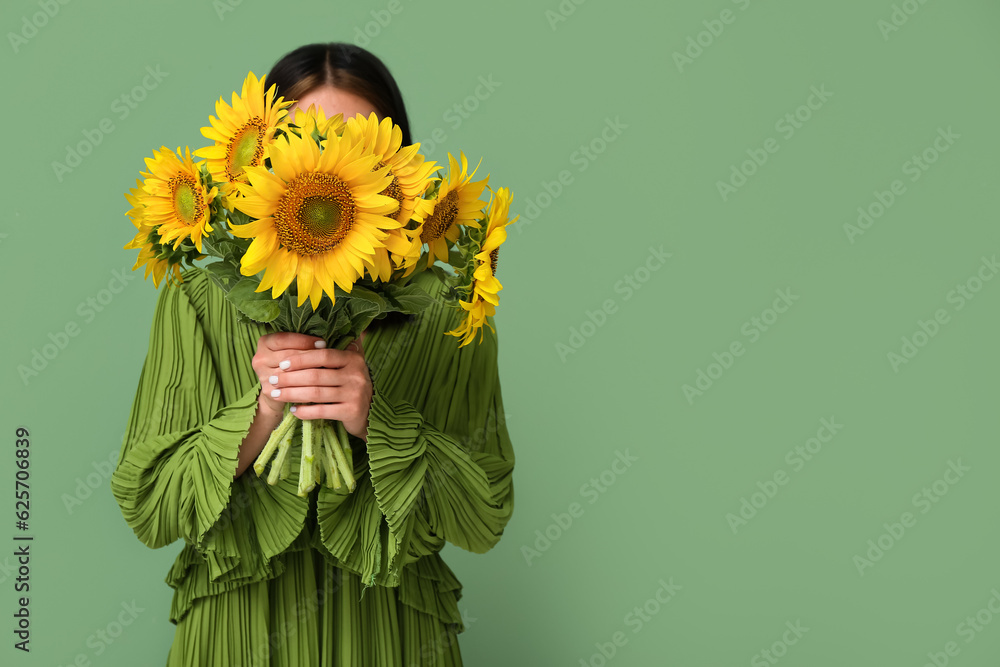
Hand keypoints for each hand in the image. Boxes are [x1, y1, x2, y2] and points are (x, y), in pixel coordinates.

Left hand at [251, 330, 371, 441]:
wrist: (369, 412)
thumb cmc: (352, 384)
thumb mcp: (351, 363)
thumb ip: (342, 345)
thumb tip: (332, 320)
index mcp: (353, 358)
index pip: (323, 355)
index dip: (301, 358)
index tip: (282, 364)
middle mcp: (356, 374)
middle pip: (316, 375)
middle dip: (290, 378)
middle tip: (272, 380)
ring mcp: (355, 394)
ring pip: (316, 393)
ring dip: (292, 394)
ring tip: (276, 394)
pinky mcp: (351, 411)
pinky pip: (322, 411)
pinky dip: (305, 411)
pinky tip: (293, 410)